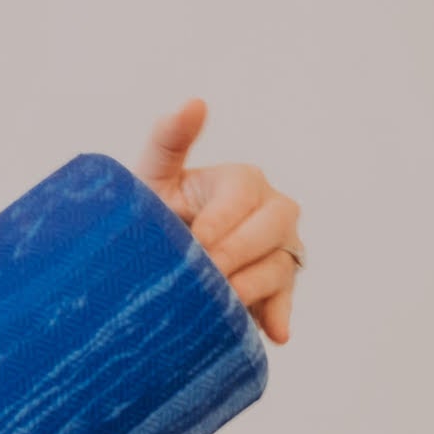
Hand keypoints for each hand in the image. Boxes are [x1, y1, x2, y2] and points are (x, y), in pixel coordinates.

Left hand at [135, 98, 301, 344]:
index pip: (245, 191)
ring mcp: (278, 249)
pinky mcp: (277, 287)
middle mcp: (269, 211)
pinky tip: (273, 331)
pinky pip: (286, 299)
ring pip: (282, 263)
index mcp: (240, 181)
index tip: (197, 239)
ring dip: (252, 283)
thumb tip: (194, 101)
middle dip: (239, 249)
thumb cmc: (152, 213)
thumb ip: (170, 140)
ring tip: (222, 299)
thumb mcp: (153, 176)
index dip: (224, 216)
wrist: (147, 263)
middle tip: (207, 269)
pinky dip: (278, 314)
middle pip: (276, 224)